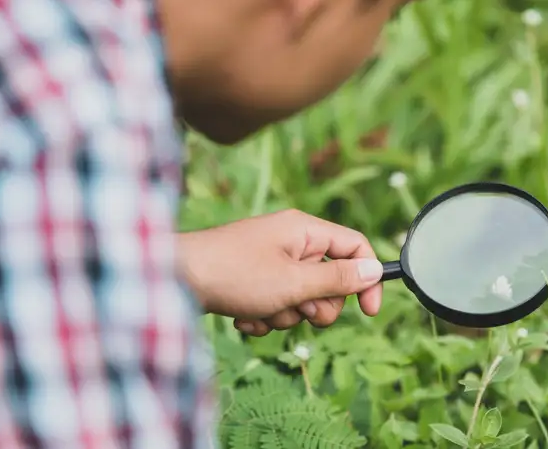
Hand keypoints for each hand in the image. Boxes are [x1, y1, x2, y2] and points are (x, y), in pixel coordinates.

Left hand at [176, 209, 383, 335]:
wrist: (173, 279)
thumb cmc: (233, 274)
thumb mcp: (294, 283)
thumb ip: (337, 279)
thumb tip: (374, 271)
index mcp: (304, 231)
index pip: (354, 246)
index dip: (367, 278)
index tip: (369, 311)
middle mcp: (290, 241)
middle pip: (330, 279)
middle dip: (316, 304)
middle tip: (298, 308)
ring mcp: (270, 260)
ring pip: (302, 297)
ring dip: (286, 313)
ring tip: (260, 310)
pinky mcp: (252, 279)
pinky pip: (276, 304)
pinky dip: (264, 315)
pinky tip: (243, 315)